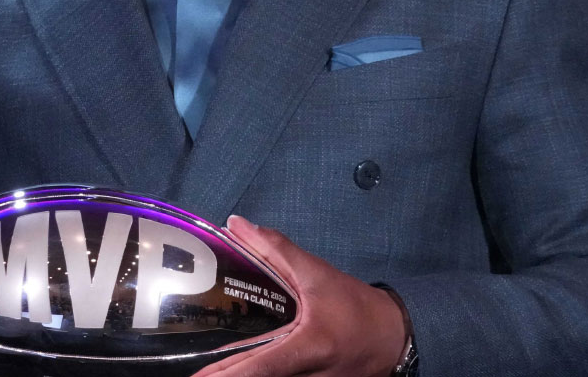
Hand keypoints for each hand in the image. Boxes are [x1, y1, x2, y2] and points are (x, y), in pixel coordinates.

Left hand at [191, 215, 407, 376]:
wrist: (395, 337)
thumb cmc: (356, 307)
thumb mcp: (317, 274)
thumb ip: (275, 250)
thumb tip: (236, 225)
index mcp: (308, 348)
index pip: (260, 367)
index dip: (226, 375)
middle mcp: (307, 376)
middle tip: (192, 373)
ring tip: (207, 370)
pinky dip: (258, 375)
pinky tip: (235, 369)